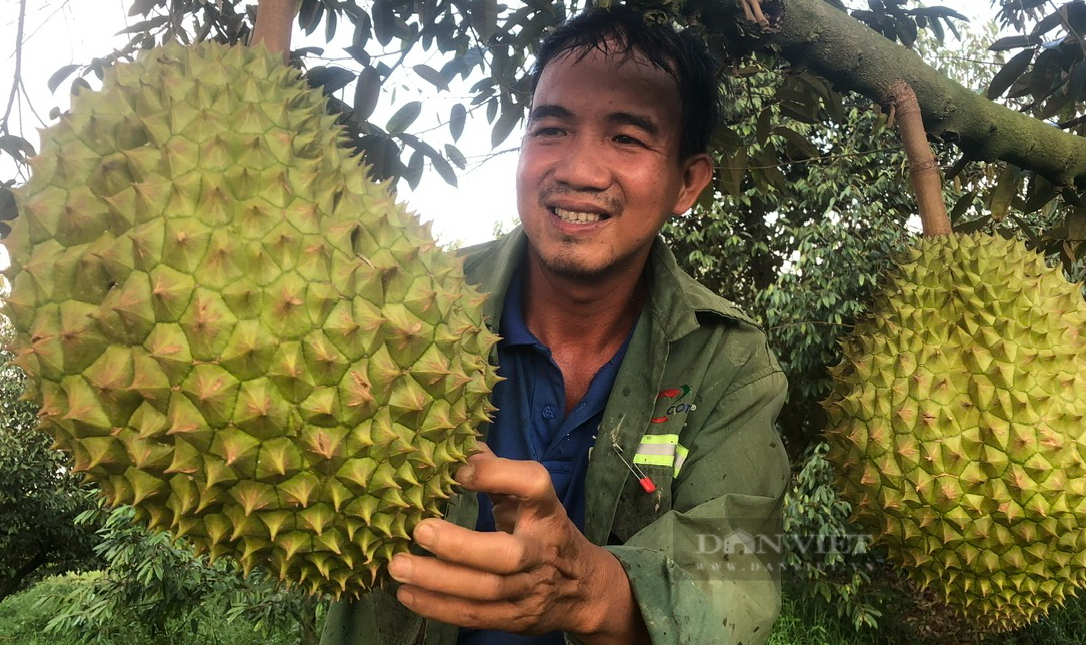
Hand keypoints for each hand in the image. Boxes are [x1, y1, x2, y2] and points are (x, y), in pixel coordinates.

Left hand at [387, 444, 648, 643]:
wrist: (582, 590)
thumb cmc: (543, 531)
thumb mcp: (529, 500)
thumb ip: (496, 473)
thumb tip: (458, 441)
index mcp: (546, 510)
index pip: (532, 485)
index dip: (496, 474)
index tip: (457, 470)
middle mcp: (541, 549)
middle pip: (506, 554)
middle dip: (460, 546)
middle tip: (419, 530)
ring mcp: (530, 588)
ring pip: (485, 590)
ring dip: (438, 580)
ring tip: (398, 566)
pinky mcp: (516, 618)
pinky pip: (475, 614)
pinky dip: (438, 607)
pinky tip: (407, 594)